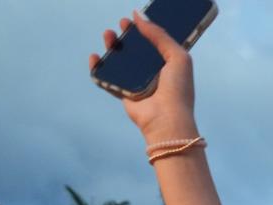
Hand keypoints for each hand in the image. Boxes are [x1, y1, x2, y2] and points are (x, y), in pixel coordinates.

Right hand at [90, 11, 197, 140]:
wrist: (167, 119)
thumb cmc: (177, 90)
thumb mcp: (177, 56)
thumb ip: (160, 36)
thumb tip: (139, 17)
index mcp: (169, 65)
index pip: (156, 43)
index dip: (146, 30)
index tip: (135, 20)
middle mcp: (153, 74)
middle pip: (136, 50)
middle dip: (127, 35)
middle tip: (122, 25)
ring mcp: (138, 84)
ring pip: (121, 62)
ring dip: (113, 47)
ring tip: (109, 35)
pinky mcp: (124, 94)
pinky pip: (108, 80)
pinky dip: (99, 69)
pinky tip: (95, 57)